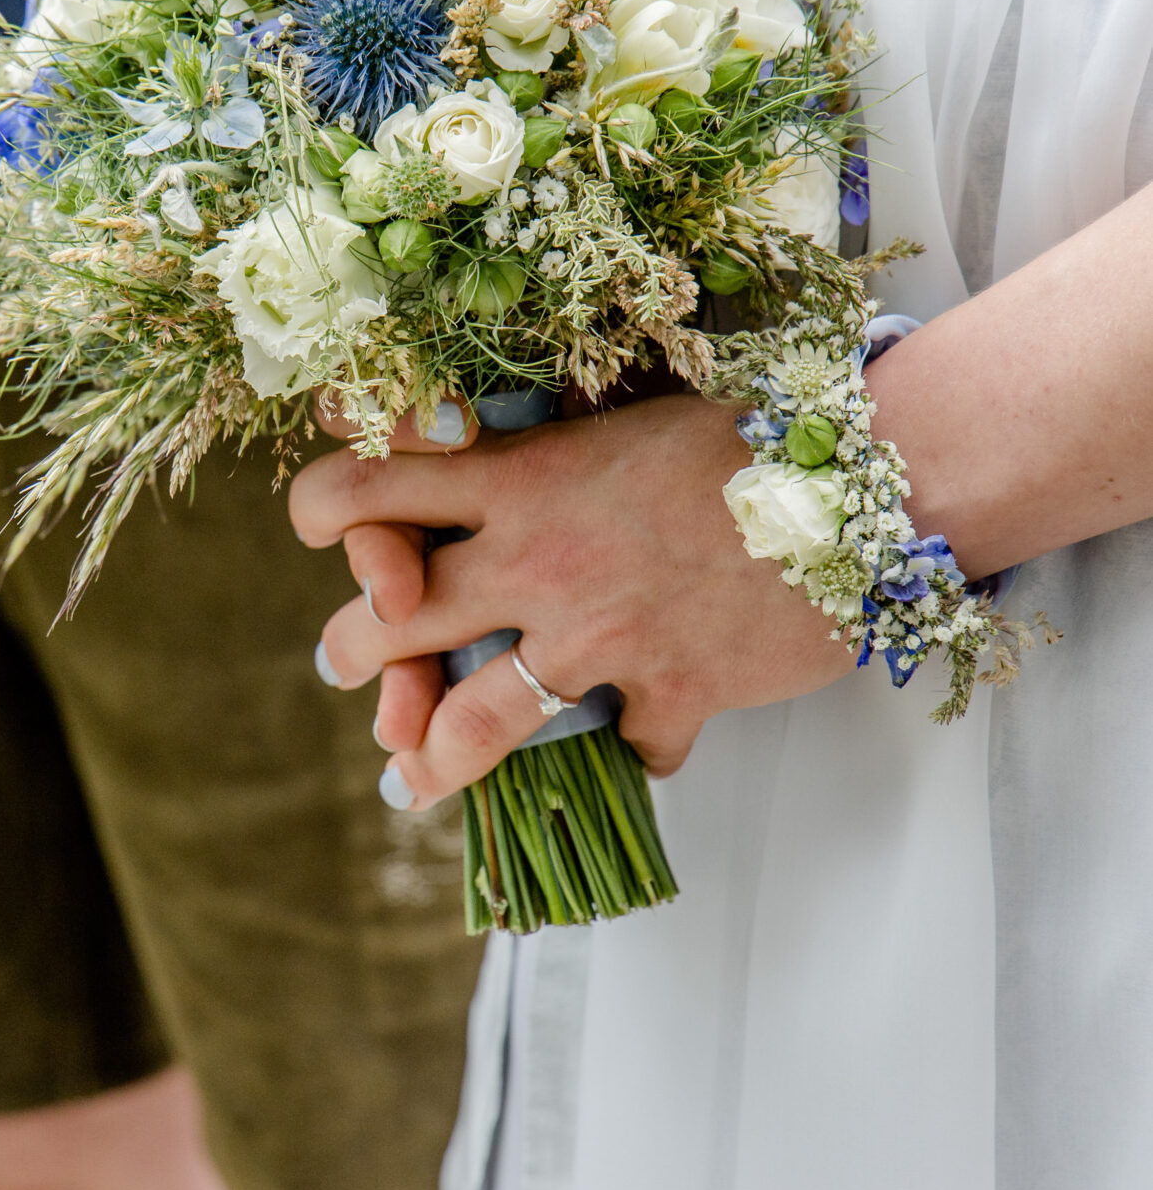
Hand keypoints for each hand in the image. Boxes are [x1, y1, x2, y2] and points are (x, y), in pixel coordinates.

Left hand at [291, 392, 853, 801]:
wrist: (874, 482)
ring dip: (431, 756)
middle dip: (354, 648)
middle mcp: (543, 563)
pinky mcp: (674, 695)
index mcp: (525, 478)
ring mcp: (604, 639)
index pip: (375, 490)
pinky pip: (624, 748)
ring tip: (407, 778)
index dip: (323, 505)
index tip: (314, 521)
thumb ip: (547, 441)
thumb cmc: (748, 429)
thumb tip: (464, 435)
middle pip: (397, 620)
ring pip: (477, 722)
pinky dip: (624, 749)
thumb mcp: (625, 412)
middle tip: (341, 661)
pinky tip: (626, 744)